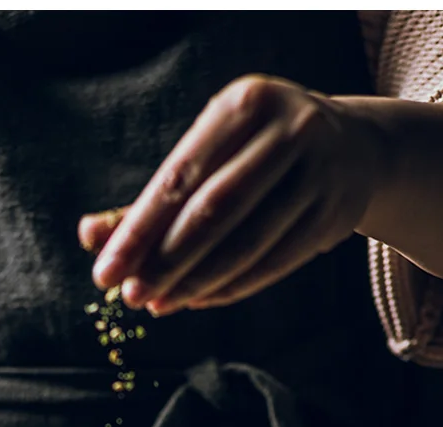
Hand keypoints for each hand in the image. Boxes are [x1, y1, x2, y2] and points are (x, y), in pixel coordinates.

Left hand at [79, 74, 388, 313]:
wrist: (353, 148)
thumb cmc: (255, 154)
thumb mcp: (208, 156)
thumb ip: (150, 200)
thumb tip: (89, 236)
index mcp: (244, 104)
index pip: (179, 178)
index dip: (138, 230)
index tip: (105, 270)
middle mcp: (289, 130)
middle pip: (214, 211)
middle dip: (165, 261)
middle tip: (130, 297)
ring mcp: (319, 173)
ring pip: (247, 242)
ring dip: (195, 282)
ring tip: (157, 305)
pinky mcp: (336, 214)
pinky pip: (273, 262)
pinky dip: (230, 287)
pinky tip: (195, 301)